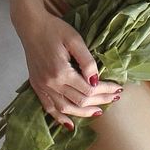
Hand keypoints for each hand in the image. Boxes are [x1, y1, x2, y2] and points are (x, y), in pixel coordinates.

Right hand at [14, 11, 123, 129]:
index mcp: (62, 72)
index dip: (105, 90)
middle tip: (114, 98)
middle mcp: (51, 84)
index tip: (118, 88)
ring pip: (65, 109)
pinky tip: (69, 124)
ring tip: (98, 112)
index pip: (89, 89)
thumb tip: (96, 80)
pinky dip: (59, 118)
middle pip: (80, 101)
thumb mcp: (74, 39)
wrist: (30, 25)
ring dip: (83, 113)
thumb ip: (86, 61)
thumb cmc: (54, 29)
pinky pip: (48, 108)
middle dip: (99, 101)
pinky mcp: (36, 86)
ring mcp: (42, 87)